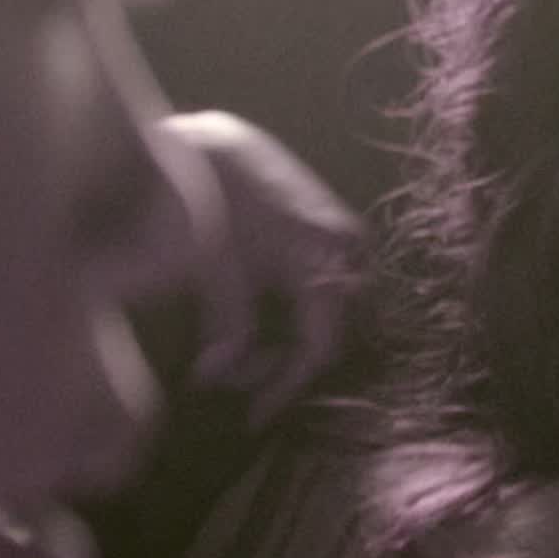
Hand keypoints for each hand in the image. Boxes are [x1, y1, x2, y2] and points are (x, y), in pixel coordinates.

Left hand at [157, 111, 363, 429]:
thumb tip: (217, 375)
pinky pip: (321, 289)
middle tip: (247, 383)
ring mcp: (340, 238)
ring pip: (328, 314)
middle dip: (289, 365)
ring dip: (291, 340)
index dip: (287, 387)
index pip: (321, 347)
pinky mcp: (324, 230)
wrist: (210, 141)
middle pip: (332, 334)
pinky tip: (256, 320)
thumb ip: (227, 325)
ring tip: (244, 352)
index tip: (253, 415)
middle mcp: (347, 249)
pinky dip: (292, 314)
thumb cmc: (213, 197)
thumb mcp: (215, 266)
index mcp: (328, 258)